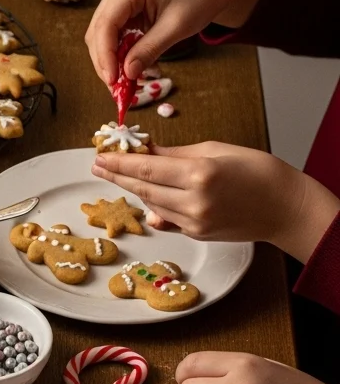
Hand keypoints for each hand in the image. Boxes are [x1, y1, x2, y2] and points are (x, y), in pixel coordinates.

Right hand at [85, 0, 263, 83]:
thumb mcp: (176, 27)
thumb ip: (149, 50)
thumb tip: (127, 74)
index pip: (106, 24)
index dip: (105, 55)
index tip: (112, 80)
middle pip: (98, 32)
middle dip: (106, 62)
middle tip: (118, 90)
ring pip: (100, 36)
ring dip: (111, 61)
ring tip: (126, 82)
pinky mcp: (119, 8)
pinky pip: (111, 35)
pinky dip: (119, 54)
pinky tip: (132, 68)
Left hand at [91, 141, 338, 262]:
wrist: (285, 207)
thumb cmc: (257, 171)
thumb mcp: (214, 150)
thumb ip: (175, 153)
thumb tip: (145, 150)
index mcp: (199, 174)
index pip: (146, 167)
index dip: (119, 162)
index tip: (100, 156)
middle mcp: (193, 201)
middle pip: (142, 188)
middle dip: (118, 176)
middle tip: (98, 166)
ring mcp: (194, 221)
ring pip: (151, 203)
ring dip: (137, 188)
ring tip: (123, 173)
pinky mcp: (196, 234)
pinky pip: (165, 217)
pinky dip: (155, 203)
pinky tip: (151, 192)